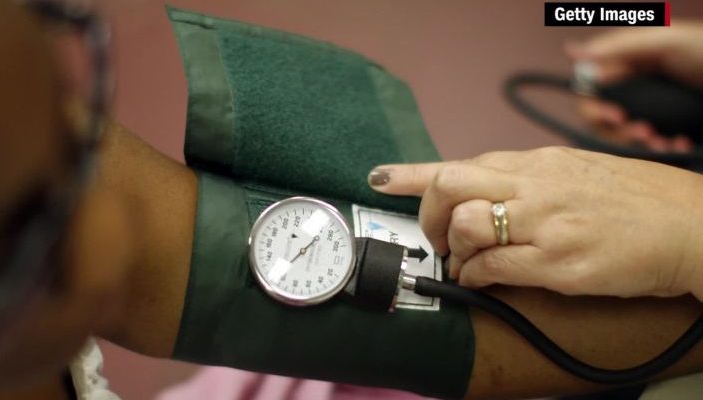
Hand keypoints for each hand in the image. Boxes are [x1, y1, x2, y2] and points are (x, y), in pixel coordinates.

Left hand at [368, 147, 702, 299]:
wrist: (692, 225)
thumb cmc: (635, 201)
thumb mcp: (574, 173)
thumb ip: (527, 179)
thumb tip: (483, 192)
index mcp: (537, 164)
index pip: (461, 162)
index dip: (413, 172)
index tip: (381, 177)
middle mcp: (535, 186)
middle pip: (451, 186)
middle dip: (427, 215)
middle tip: (436, 238)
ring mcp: (547, 223)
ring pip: (466, 225)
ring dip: (452, 251)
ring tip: (462, 265)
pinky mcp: (561, 262)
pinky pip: (494, 267)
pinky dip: (475, 276)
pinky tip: (484, 280)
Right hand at [567, 22, 702, 151]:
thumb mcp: (668, 41)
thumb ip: (620, 47)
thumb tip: (573, 51)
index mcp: (630, 64)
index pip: (591, 88)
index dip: (595, 105)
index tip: (614, 115)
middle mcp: (635, 90)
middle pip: (601, 119)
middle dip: (617, 130)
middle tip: (642, 132)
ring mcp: (651, 113)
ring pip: (621, 139)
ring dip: (637, 144)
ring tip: (663, 143)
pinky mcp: (666, 132)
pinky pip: (646, 151)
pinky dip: (659, 151)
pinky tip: (678, 145)